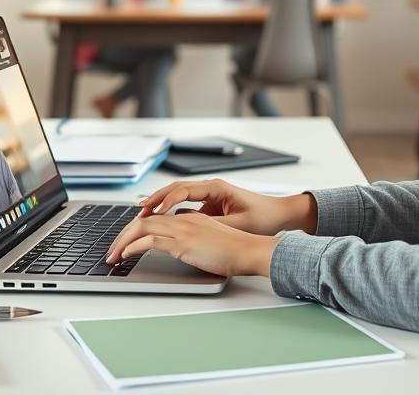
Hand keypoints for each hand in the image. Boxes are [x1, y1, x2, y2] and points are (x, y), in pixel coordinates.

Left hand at [105, 211, 278, 276]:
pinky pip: (150, 241)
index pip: (156, 218)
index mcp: (191, 218)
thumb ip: (196, 239)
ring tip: (113, 256)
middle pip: (144, 221)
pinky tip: (125, 256)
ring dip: (122, 242)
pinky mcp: (183, 243)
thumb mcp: (211, 241)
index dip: (137, 229)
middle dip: (123, 235)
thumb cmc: (236, 250)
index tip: (126, 242)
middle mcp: (184, 220)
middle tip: (112, 250)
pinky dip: (133, 247)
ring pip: (142, 228)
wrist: (250, 251)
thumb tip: (183, 247)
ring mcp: (182, 230)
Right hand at [135, 178, 315, 234]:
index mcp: (216, 188)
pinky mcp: (209, 206)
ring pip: (177, 196)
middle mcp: (210, 188)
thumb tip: (194, 230)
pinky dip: (169, 211)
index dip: (166, 200)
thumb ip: (215, 226)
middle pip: (175, 189)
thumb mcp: (239, 224)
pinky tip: (159, 220)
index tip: (153, 211)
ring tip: (142, 214)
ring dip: (160, 204)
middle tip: (138, 210)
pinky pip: (184, 205)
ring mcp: (208, 196)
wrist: (279, 215)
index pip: (184, 190)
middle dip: (155, 199)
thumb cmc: (263, 217)